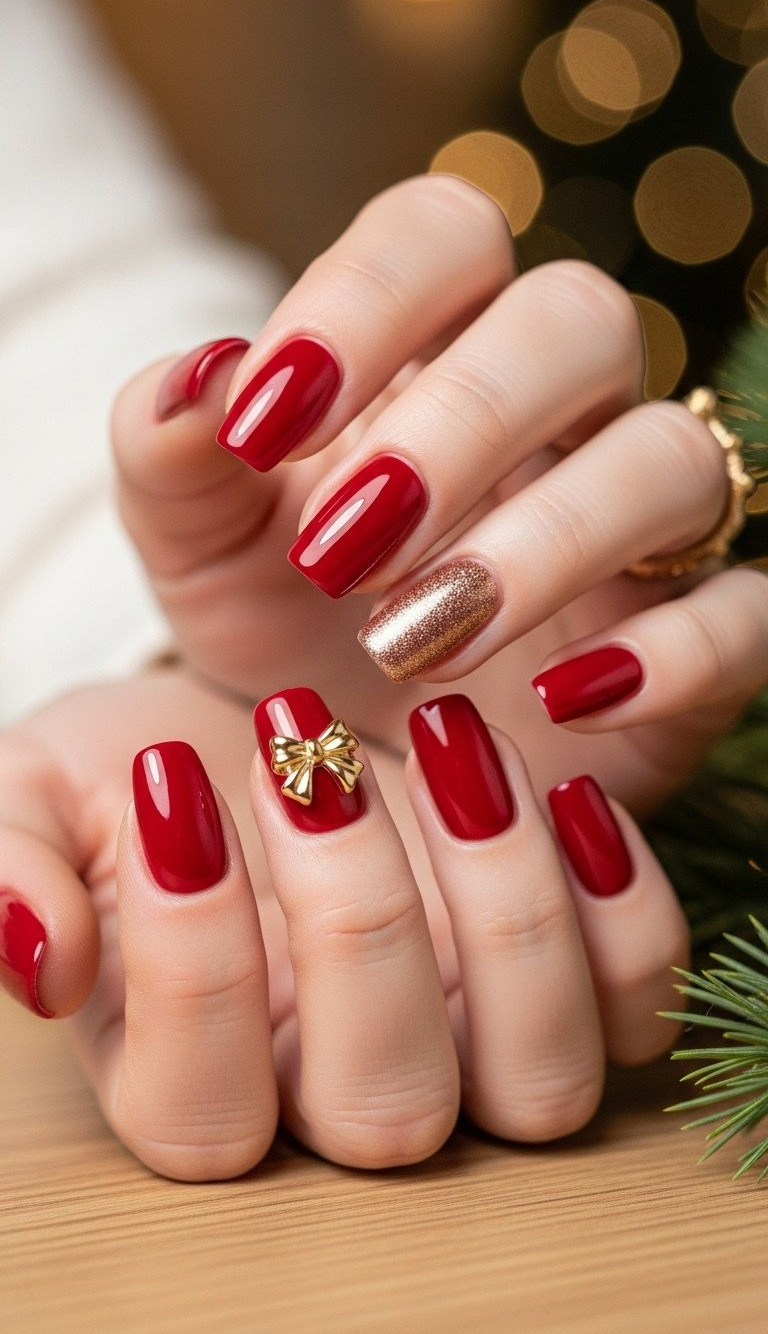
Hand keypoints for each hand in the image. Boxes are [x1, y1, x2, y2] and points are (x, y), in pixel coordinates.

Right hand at [0, 668, 687, 1180]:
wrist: (258, 716)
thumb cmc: (146, 769)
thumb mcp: (47, 789)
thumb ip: (15, 863)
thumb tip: (35, 953)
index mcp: (197, 1074)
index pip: (201, 1107)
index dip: (193, 958)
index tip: (173, 771)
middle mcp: (343, 1087)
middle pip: (383, 1105)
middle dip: (356, 916)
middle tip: (314, 753)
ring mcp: (474, 1044)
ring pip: (533, 1080)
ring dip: (501, 908)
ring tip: (447, 742)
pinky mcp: (576, 975)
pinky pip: (636, 1000)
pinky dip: (621, 908)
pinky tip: (561, 794)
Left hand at [112, 173, 767, 819]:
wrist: (333, 760)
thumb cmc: (274, 625)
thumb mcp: (193, 544)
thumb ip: (170, 451)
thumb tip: (204, 376)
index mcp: (431, 350)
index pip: (445, 232)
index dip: (367, 297)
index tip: (270, 420)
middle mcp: (555, 414)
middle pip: (578, 320)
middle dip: (463, 422)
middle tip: (342, 548)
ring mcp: (636, 528)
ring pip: (671, 459)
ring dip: (546, 540)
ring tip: (411, 640)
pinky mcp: (691, 643)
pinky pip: (750, 615)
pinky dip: (676, 654)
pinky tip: (564, 700)